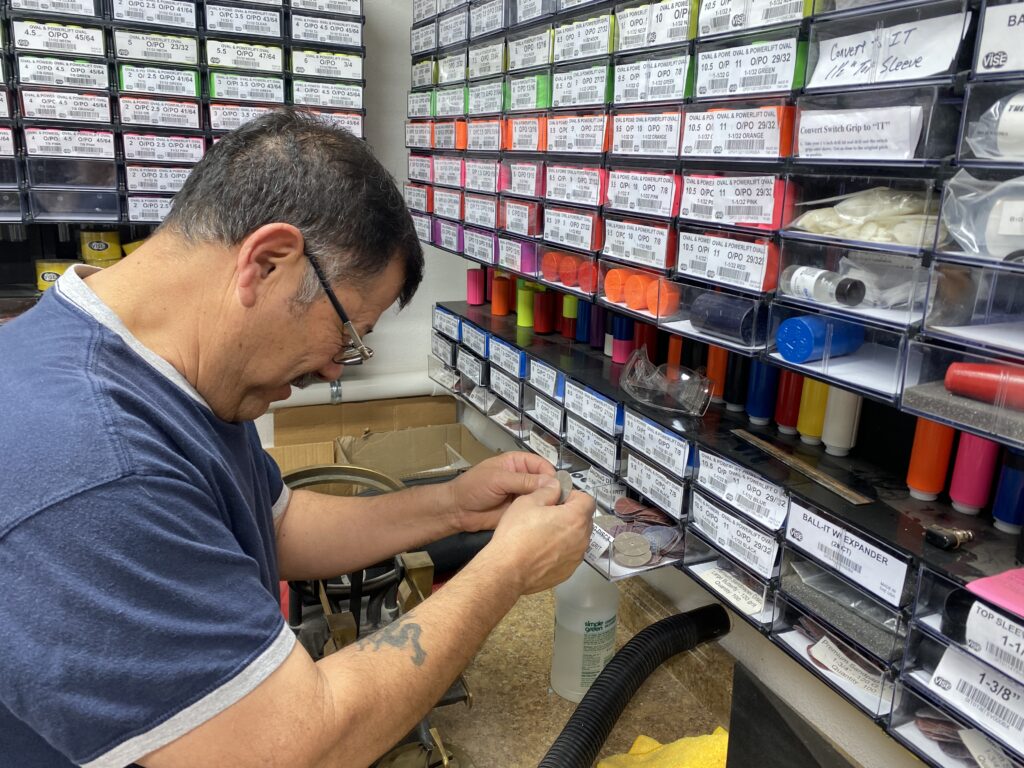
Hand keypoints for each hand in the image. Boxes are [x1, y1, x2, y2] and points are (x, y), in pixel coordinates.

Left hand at [446, 452, 556, 532]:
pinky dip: (541, 514)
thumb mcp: (498, 479)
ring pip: (542, 496)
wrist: (458, 510)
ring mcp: (522, 495)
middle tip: (559, 501)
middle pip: (545, 481)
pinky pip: (535, 510)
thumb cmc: (473, 487)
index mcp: (518, 463)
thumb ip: (524, 480)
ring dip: (548, 502)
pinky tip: (547, 518)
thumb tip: (551, 482)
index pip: (541, 465)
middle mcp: (523, 477)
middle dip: (552, 490)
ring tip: (556, 511)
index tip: (557, 487)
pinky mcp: (520, 510)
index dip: (550, 475)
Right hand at [486, 479, 595, 594]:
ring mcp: (576, 558)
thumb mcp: (527, 502)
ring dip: (566, 533)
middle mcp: (582, 539)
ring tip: (542, 534)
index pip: (586, 500)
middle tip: (547, 515)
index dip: (572, 496)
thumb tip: (556, 487)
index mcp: (575, 518)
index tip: (557, 499)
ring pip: (577, 538)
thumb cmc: (516, 535)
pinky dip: (560, 550)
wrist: (507, 571)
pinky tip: (541, 551)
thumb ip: (547, 491)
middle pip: (583, 519)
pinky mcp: (568, 572)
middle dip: (570, 514)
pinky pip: (569, 555)